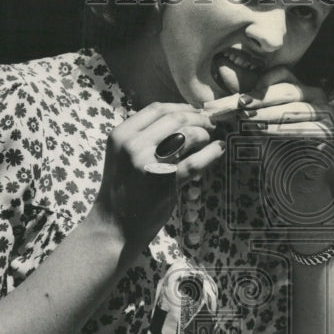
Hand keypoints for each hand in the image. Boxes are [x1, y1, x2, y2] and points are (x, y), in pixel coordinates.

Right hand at [91, 102, 223, 247]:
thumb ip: (145, 137)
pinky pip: (195, 161)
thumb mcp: (123, 156)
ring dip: (204, 134)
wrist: (115, 226)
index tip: (195, 112)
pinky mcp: (164, 181)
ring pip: (186, 134)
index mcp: (121, 135)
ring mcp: (148, 162)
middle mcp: (132, 145)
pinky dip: (211, 153)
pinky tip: (218, 150)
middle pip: (174, 118)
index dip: (181, 107)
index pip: (156, 109)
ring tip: (210, 139)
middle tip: (210, 125)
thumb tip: (182, 119)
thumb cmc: (123, 190)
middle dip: (198, 118)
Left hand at [205, 67, 333, 240]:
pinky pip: (303, 128)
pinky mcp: (328, 133)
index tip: (231, 100)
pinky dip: (281, 129)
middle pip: (286, 90)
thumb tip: (222, 70)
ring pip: (294, 108)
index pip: (280, 74)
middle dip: (256, 100)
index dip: (255, 85)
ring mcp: (326, 114)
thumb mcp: (254, 120)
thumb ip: (244, 101)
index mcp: (300, 87)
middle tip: (232, 109)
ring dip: (266, 113)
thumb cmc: (271, 147)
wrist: (292, 180)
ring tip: (245, 119)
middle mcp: (317, 96)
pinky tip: (262, 132)